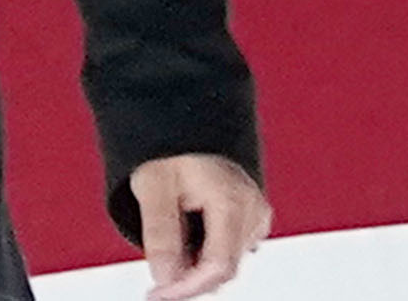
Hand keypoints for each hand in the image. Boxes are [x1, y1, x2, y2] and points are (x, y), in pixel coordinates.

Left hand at [129, 153, 268, 298]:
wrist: (183, 123)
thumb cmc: (168, 148)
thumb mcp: (152, 185)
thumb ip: (160, 232)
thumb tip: (165, 277)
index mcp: (232, 200)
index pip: (218, 265)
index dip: (188, 287)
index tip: (159, 294)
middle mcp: (252, 208)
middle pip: (225, 268)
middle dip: (189, 279)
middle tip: (156, 281)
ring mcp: (256, 213)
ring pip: (227, 260)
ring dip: (196, 265)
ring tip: (169, 239)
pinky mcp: (252, 216)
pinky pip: (230, 248)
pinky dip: (206, 253)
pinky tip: (187, 238)